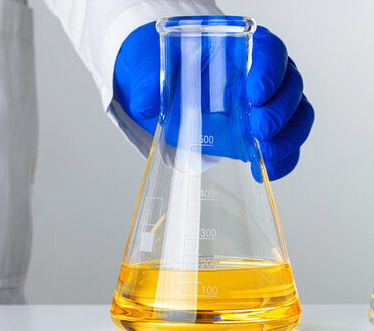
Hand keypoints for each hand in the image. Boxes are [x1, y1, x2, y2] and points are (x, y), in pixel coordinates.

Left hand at [113, 22, 313, 179]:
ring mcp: (269, 105)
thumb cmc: (171, 73)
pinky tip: (264, 169)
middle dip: (279, 111)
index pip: (270, 51)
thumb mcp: (154, 71)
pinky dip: (282, 160)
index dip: (269, 71)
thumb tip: (145, 104)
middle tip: (258, 128)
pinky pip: (287, 145)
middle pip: (290, 86)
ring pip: (297, 116)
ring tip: (264, 153)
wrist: (169, 95)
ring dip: (286, 137)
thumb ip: (148, 83)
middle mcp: (264, 74)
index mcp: (242, 48)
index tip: (255, 93)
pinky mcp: (266, 133)